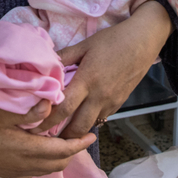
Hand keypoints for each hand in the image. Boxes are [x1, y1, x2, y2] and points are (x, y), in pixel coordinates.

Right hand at [0, 101, 95, 177]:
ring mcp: (17, 171)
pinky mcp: (9, 173)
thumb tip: (51, 102)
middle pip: (59, 162)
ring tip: (65, 141)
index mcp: (26, 149)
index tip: (91, 135)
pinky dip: (47, 163)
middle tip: (80, 135)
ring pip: (48, 169)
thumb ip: (26, 109)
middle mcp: (25, 164)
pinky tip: (43, 150)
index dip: (79, 144)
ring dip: (60, 157)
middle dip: (73, 151)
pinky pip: (36, 172)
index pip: (62, 150)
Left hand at [38, 1, 172, 137]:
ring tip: (62, 129)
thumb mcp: (85, 45)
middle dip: (62, 136)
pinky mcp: (119, 104)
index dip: (48, 120)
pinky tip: (82, 115)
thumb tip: (45, 65)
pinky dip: (90, 120)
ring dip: (77, 130)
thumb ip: (64, 57)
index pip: (64, 108)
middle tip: (47, 137)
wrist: (142, 42)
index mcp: (87, 80)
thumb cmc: (112, 40)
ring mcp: (111, 102)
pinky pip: (101, 118)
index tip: (35, 126)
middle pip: (78, 127)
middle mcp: (99, 96)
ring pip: (91, 125)